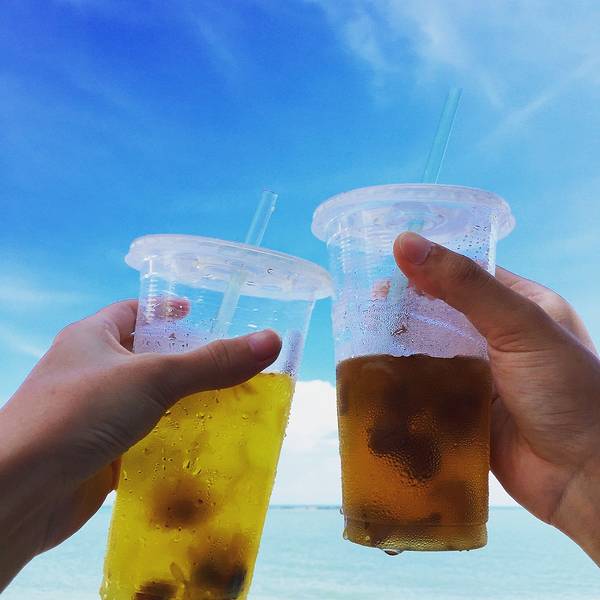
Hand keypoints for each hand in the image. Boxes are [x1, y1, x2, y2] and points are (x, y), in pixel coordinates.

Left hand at [0, 300, 280, 588]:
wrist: (19, 492)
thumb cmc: (78, 413)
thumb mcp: (153, 377)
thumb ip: (212, 362)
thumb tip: (271, 340)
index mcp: (91, 337)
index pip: (134, 312)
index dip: (167, 310)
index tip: (198, 313)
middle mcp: (89, 370)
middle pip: (145, 357)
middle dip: (184, 361)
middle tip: (227, 363)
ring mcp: (92, 413)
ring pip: (146, 400)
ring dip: (180, 403)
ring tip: (226, 403)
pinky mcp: (99, 451)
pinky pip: (142, 436)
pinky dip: (168, 438)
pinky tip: (200, 444)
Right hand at [394, 232, 599, 564]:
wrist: (586, 479)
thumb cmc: (566, 392)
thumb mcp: (520, 325)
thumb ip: (463, 285)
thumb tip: (405, 242)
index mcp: (522, 306)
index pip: (467, 275)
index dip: (427, 269)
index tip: (386, 268)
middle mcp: (501, 338)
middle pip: (443, 314)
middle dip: (407, 311)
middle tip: (366, 307)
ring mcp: (484, 376)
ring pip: (433, 353)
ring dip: (402, 349)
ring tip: (362, 340)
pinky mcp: (468, 410)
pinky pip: (430, 391)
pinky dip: (407, 385)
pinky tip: (378, 380)